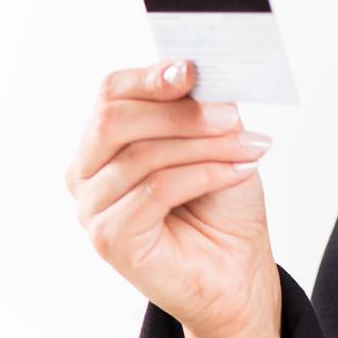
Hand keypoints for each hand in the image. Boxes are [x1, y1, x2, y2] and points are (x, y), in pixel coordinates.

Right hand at [66, 59, 281, 337]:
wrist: (236, 268)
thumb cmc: (221, 203)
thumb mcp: (216, 140)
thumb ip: (199, 105)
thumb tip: (195, 69)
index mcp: (104, 140)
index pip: (111, 92)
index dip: (151, 76)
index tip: (191, 70)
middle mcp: (87, 171)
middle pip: (115, 120)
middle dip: (180, 114)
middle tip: (232, 117)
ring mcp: (92, 208)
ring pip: (141, 156)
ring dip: (205, 147)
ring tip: (251, 148)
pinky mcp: (109, 239)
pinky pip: (154, 191)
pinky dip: (204, 175)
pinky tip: (238, 172)